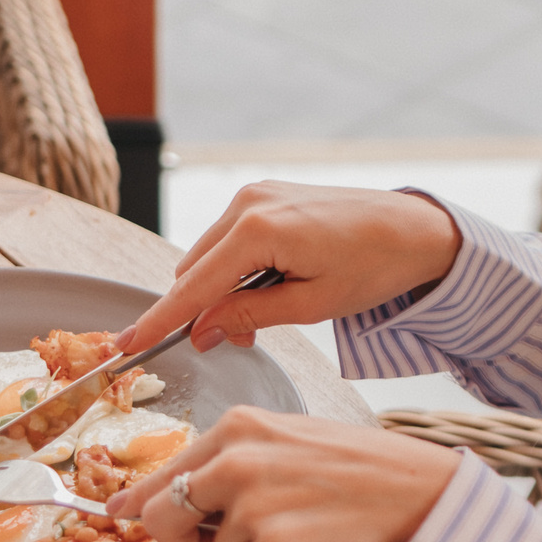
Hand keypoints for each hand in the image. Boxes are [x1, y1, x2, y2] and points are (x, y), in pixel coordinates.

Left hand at [104, 407, 460, 541]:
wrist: (423, 494)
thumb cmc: (363, 469)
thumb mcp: (289, 442)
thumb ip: (229, 460)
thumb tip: (157, 497)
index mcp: (240, 425)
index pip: (166, 469)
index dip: (139, 500)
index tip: (118, 515)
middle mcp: (239, 457)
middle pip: (164, 514)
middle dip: (182, 538)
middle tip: (220, 541)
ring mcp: (255, 500)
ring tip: (299, 529)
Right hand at [115, 183, 461, 354]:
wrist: (416, 229)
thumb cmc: (374, 267)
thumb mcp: (310, 305)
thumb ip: (248, 315)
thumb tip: (201, 330)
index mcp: (258, 231)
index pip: (192, 287)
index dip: (159, 321)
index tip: (125, 346)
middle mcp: (247, 203)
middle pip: (194, 271)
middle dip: (204, 311)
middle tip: (239, 340)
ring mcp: (254, 194)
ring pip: (208, 257)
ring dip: (222, 291)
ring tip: (263, 314)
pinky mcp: (264, 194)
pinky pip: (229, 240)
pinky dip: (236, 269)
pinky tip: (269, 285)